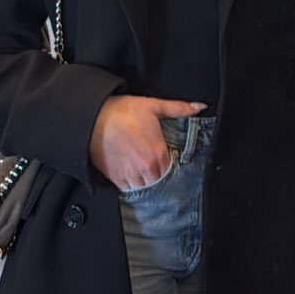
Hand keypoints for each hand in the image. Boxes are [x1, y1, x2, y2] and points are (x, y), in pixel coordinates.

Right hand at [89, 95, 205, 189]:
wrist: (95, 118)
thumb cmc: (123, 112)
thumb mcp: (154, 106)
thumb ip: (179, 108)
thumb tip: (199, 106)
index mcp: (158, 153)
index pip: (169, 167)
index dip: (164, 160)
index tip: (158, 153)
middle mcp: (146, 167)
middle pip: (157, 178)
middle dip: (154, 170)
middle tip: (146, 157)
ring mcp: (130, 174)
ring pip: (142, 185)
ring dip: (142, 177)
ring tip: (136, 163)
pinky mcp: (115, 178)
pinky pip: (126, 188)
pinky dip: (128, 181)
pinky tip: (126, 168)